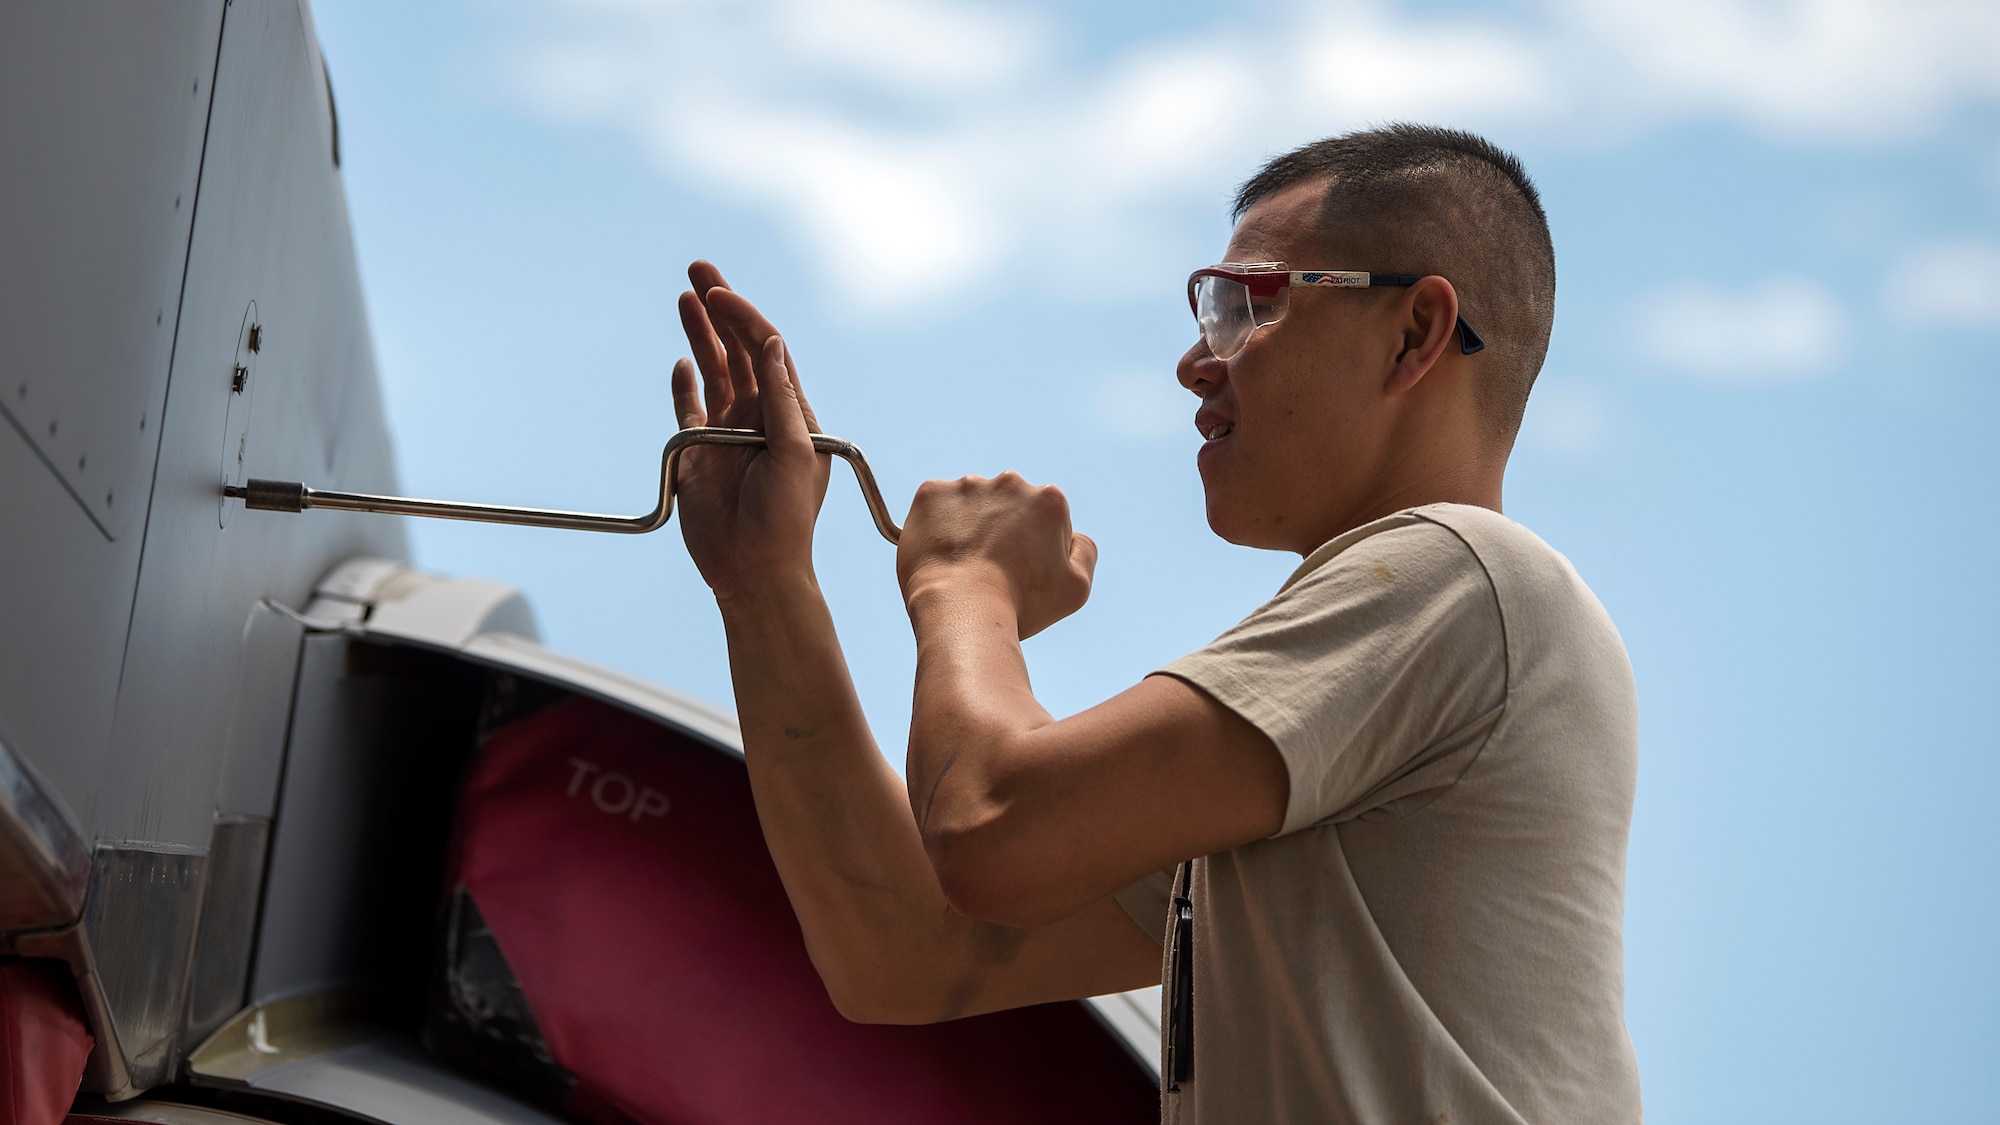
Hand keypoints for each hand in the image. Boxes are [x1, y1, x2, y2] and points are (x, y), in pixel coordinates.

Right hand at [671, 261, 831, 601]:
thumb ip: (783, 400)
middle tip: (698, 269)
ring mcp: (727, 433)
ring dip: (700, 334)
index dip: (744, 318)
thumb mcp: (797, 455)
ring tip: (684, 297)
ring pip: (713, 371)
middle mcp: (759, 416)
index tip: (720, 294)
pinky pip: (690, 408)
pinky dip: (685, 384)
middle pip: (738, 349)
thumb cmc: (786, 520)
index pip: (768, 350)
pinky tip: (681, 362)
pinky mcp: (698, 453)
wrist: (753, 571)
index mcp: (790, 413)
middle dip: (720, 308)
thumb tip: (773, 344)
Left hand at [897, 473, 1097, 639]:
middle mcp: (1010, 481)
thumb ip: (1084, 551)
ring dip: (968, 525)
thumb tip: (1073, 534)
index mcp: (1049, 500)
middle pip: (1007, 505)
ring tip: (962, 564)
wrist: (960, 610)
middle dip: (1001, 530)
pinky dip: (936, 525)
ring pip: (970, 504)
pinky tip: (940, 554)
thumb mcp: (1076, 587)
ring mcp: (967, 485)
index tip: (1020, 571)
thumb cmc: (1020, 605)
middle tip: (989, 569)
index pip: (1044, 519)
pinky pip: (935, 506)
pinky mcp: (931, 493)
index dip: (1034, 548)